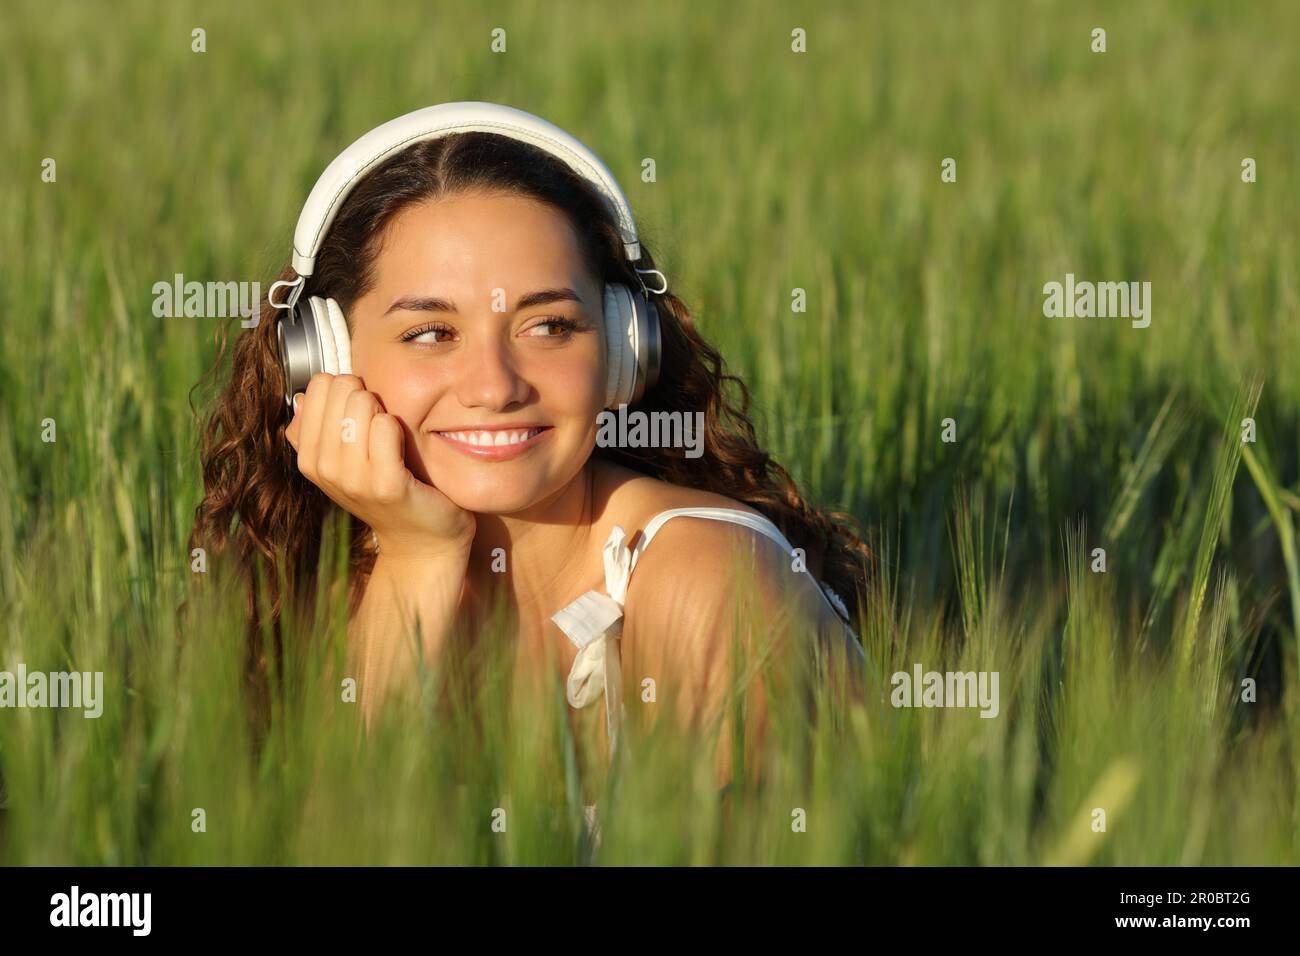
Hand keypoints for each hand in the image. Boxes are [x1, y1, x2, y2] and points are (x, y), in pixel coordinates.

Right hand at [285, 373, 475, 560]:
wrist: (421, 540)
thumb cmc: (385, 491)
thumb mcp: (342, 463)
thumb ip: (319, 430)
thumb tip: (301, 397)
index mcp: (309, 458)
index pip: (319, 385)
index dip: (346, 388)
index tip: (360, 413)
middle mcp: (324, 468)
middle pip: (342, 389)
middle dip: (366, 396)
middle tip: (380, 426)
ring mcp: (353, 478)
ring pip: (363, 403)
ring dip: (384, 411)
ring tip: (392, 439)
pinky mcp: (386, 484)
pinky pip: (387, 426)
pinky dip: (399, 428)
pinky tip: (404, 449)